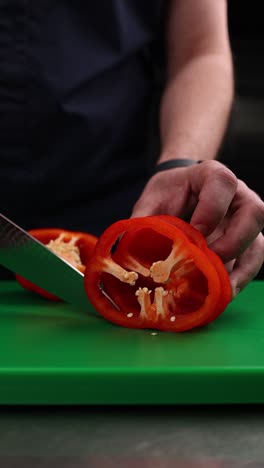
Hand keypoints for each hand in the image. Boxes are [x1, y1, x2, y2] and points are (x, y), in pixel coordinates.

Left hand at [131, 160, 263, 296]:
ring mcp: (246, 219)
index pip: (223, 183)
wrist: (180, 191)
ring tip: (221, 291)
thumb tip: (128, 254)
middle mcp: (238, 194)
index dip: (212, 208)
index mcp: (212, 175)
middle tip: (210, 261)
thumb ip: (144, 221)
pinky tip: (223, 294)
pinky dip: (240, 279)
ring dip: (242, 269)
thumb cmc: (168, 194)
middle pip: (253, 212)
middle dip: (234, 241)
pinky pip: (253, 260)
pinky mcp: (248, 240)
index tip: (196, 233)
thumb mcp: (152, 200)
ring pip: (258, 241)